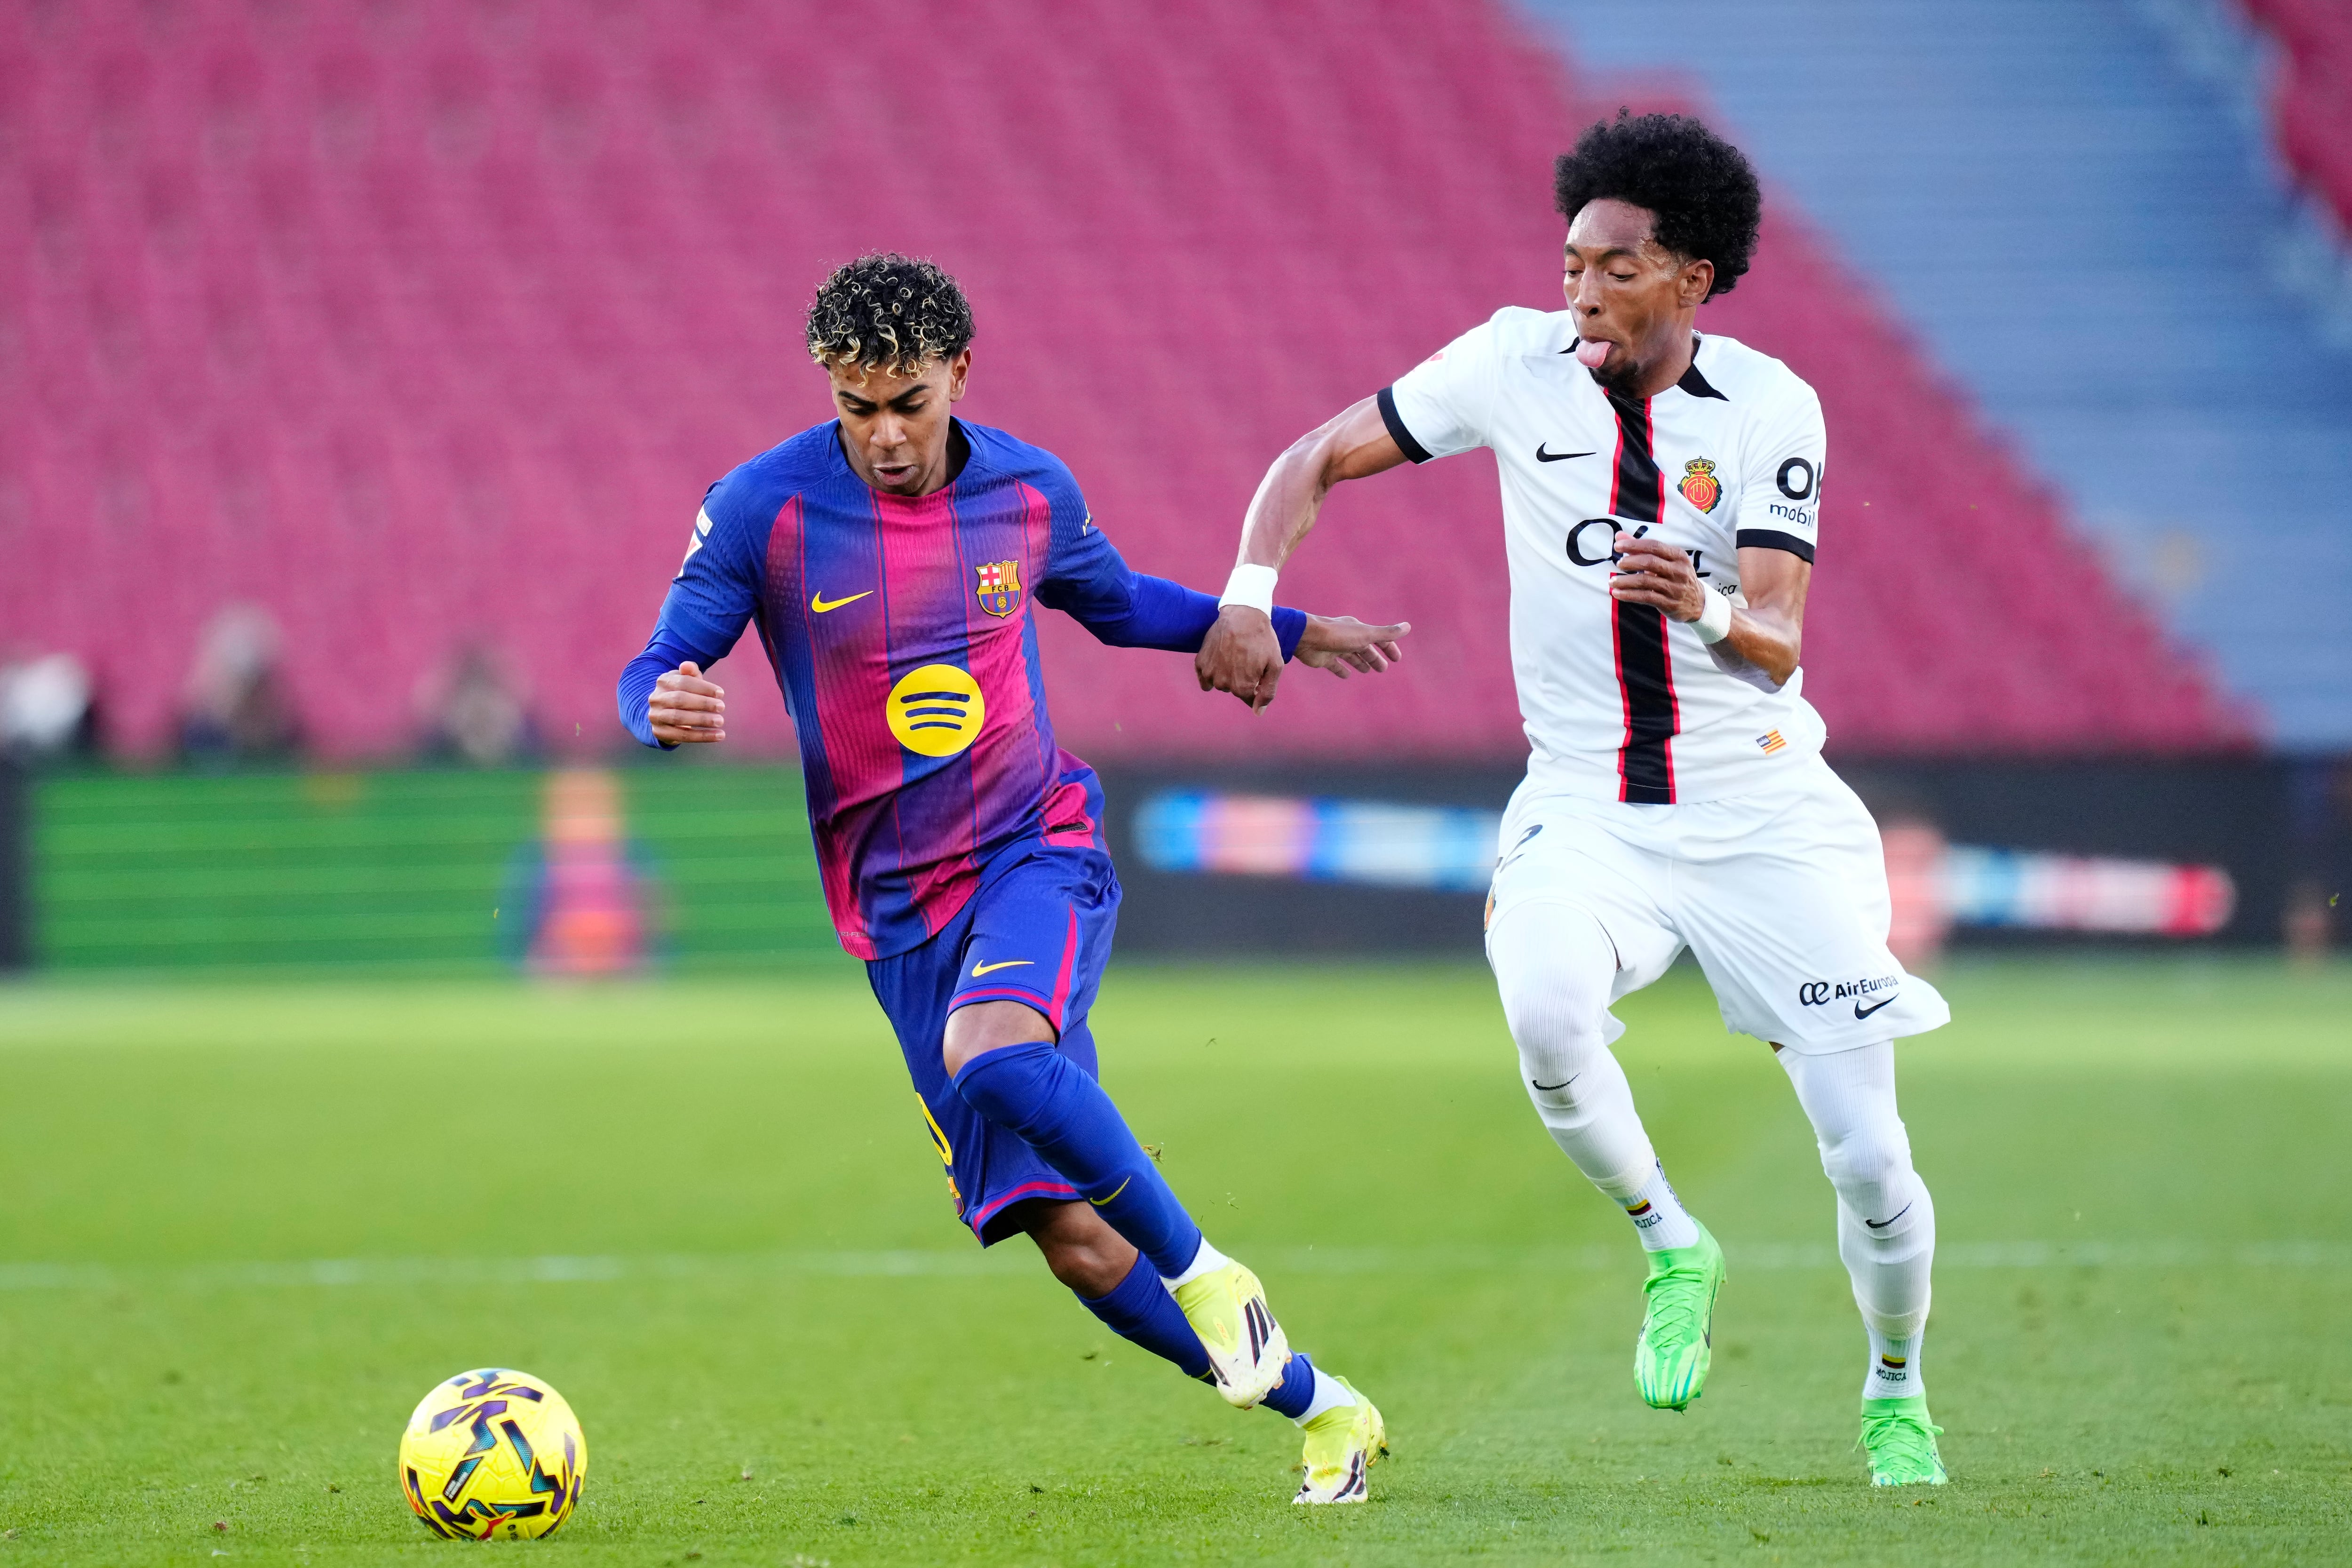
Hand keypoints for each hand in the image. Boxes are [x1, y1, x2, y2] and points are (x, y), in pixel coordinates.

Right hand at [648, 661, 725, 743]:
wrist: (665, 714)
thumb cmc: (684, 693)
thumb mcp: (688, 681)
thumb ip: (691, 672)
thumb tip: (687, 666)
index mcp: (663, 682)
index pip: (683, 682)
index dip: (703, 687)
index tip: (721, 693)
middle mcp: (656, 698)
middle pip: (679, 699)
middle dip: (703, 703)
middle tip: (722, 707)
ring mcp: (655, 716)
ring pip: (678, 718)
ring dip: (702, 720)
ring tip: (721, 721)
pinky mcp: (659, 732)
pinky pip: (682, 736)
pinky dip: (702, 736)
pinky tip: (718, 735)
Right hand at [1196, 605, 1285, 711]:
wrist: (1243, 614)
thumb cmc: (1263, 640)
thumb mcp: (1275, 666)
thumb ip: (1267, 692)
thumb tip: (1257, 712)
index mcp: (1242, 687)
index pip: (1248, 697)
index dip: (1255, 684)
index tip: (1259, 668)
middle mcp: (1223, 683)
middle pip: (1234, 689)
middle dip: (1242, 678)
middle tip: (1248, 658)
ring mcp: (1209, 672)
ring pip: (1220, 683)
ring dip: (1227, 674)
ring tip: (1236, 654)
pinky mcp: (1200, 662)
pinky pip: (1205, 677)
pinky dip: (1213, 671)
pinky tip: (1222, 657)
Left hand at [1295, 614, 1410, 678]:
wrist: (1307, 637)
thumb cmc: (1338, 634)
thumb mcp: (1366, 634)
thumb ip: (1386, 633)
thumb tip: (1408, 627)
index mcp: (1358, 630)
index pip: (1378, 639)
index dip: (1388, 648)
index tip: (1396, 659)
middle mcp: (1347, 637)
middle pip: (1365, 648)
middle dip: (1375, 657)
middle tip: (1383, 669)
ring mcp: (1335, 647)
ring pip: (1351, 656)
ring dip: (1360, 662)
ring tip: (1367, 670)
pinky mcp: (1324, 658)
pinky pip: (1335, 665)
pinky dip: (1342, 670)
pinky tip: (1346, 676)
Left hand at [1609, 533, 1707, 620]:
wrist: (1698, 603)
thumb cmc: (1676, 577)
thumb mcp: (1666, 560)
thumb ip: (1642, 548)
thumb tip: (1619, 536)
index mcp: (1678, 556)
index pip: (1654, 546)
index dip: (1634, 545)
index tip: (1617, 546)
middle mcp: (1678, 570)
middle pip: (1650, 562)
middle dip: (1631, 562)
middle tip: (1618, 563)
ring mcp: (1674, 588)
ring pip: (1646, 581)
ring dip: (1626, 581)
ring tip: (1612, 581)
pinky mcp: (1669, 603)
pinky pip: (1646, 597)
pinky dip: (1629, 595)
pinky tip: (1617, 593)